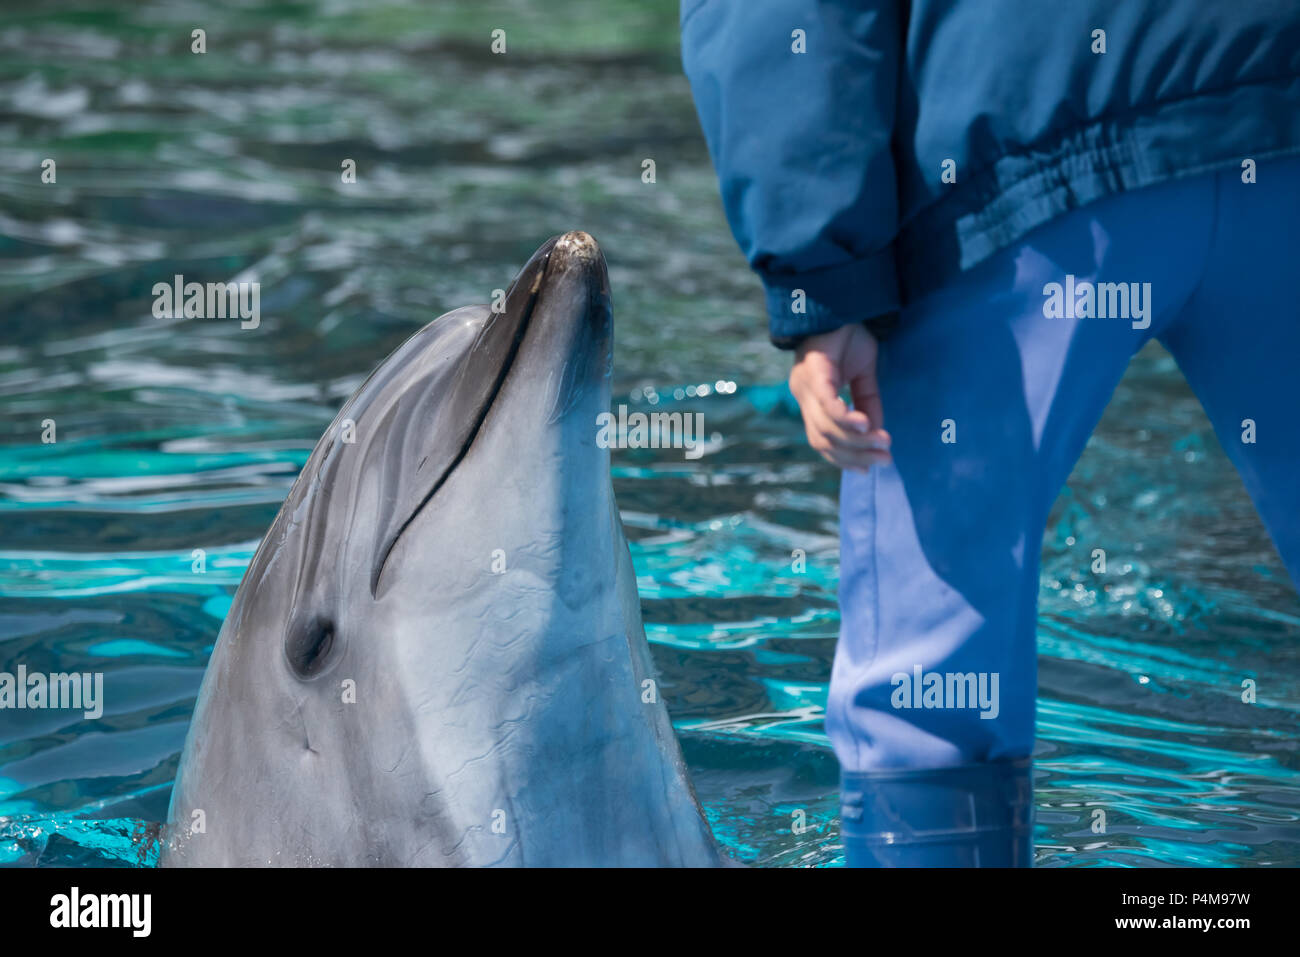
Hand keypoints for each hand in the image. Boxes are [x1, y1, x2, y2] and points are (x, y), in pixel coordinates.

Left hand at [788, 323, 891, 472]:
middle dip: (854, 455)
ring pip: (826, 427)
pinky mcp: (813, 371)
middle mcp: (802, 395)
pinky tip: (865, 425)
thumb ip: (867, 403)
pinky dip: (846, 419)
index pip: (822, 440)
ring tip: (883, 443)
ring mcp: (804, 384)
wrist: (840, 299)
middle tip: (884, 459)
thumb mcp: (863, 374)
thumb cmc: (849, 335)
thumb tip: (876, 433)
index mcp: (811, 399)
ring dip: (856, 441)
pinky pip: (828, 404)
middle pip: (823, 440)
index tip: (869, 468)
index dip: (843, 459)